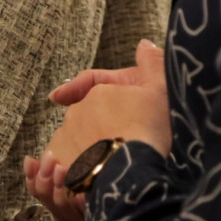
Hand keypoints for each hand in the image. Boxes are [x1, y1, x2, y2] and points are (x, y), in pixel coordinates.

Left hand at [24, 42, 170, 220]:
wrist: (131, 172)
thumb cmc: (148, 131)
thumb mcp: (160, 91)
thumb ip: (153, 64)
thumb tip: (143, 43)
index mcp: (98, 92)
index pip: (91, 88)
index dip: (81, 90)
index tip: (61, 95)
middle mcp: (76, 113)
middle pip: (83, 116)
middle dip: (94, 125)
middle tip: (114, 141)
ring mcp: (66, 139)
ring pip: (72, 140)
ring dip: (81, 147)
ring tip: (102, 163)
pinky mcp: (61, 165)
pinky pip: (62, 164)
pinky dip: (70, 168)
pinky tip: (87, 177)